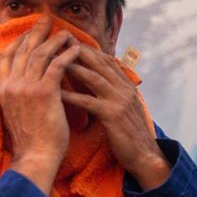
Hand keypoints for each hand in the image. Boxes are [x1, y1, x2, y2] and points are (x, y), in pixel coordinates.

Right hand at [0, 15, 78, 193]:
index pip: (7, 56)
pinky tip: (76, 49)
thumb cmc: (31, 139)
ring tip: (66, 32)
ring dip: (54, 40)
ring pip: (39, 54)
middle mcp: (11, 85)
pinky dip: (66, 55)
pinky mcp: (44, 93)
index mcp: (3, 89)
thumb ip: (18, 95)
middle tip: (47, 20)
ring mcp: (26, 88)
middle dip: (35, 32)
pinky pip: (56, 66)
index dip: (19, 41)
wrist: (35, 156)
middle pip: (22, 50)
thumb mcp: (17, 112)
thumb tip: (26, 84)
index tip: (30, 32)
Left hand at [60, 44, 170, 189]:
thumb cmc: (130, 133)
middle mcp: (125, 89)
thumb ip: (114, 92)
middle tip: (56, 40)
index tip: (68, 40)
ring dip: (72, 66)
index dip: (87, 48)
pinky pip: (88, 101)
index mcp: (127, 86)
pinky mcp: (113, 115)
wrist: (145, 155)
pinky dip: (71, 95)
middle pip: (98, 63)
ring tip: (52, 59)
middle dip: (77, 50)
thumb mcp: (125, 108)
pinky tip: (56, 91)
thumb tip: (98, 81)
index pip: (106, 60)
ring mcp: (120, 101)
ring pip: (93, 77)